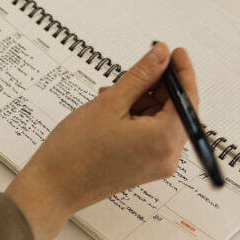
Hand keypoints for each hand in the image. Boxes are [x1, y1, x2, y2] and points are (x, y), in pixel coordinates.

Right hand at [6, 42, 196, 239]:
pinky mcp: (142, 169)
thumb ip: (141, 75)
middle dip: (156, 88)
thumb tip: (162, 54)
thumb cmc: (75, 151)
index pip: (187, 98)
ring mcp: (155, 165)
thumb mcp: (109, 102)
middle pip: (175, 110)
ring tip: (111, 96)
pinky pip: (149, 136)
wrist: (52, 188)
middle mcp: (167, 156)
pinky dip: (136, 119)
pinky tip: (112, 111)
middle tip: (133, 72)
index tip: (173, 52)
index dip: (181, 71)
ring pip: (159, 121)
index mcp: (164, 140)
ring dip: (141, 103)